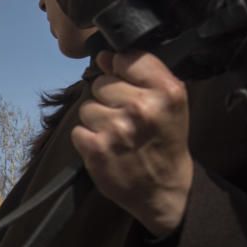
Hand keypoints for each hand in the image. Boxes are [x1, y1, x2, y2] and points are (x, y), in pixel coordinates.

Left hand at [71, 50, 193, 236]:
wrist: (165, 190)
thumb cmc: (165, 141)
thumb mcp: (169, 104)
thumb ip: (140, 74)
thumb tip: (104, 56)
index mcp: (166, 91)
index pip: (126, 58)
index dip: (121, 69)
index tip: (128, 83)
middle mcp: (141, 107)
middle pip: (101, 82)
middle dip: (109, 97)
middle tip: (126, 118)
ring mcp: (116, 128)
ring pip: (87, 106)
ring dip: (97, 119)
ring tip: (117, 135)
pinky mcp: (96, 148)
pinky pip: (78, 129)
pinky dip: (88, 138)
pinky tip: (106, 148)